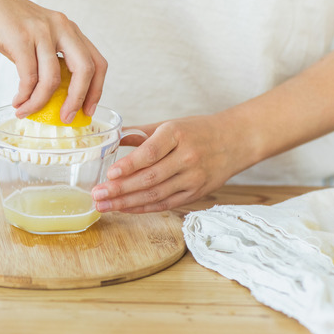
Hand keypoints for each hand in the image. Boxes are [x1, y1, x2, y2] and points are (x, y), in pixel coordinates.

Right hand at [0, 0, 106, 121]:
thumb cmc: (6, 21)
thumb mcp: (36, 38)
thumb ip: (48, 61)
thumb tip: (54, 97)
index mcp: (69, 28)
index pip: (97, 62)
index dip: (96, 90)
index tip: (87, 110)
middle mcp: (61, 27)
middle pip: (85, 69)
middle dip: (77, 100)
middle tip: (66, 118)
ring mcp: (41, 31)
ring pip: (53, 78)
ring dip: (40, 102)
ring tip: (27, 112)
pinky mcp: (20, 38)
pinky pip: (29, 76)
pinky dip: (25, 96)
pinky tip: (18, 102)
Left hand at [91, 114, 250, 212]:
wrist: (236, 140)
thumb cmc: (198, 130)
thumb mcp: (170, 124)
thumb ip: (141, 133)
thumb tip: (112, 138)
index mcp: (177, 134)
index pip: (151, 153)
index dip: (129, 165)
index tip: (110, 173)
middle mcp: (187, 157)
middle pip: (150, 178)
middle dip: (120, 189)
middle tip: (97, 194)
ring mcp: (193, 178)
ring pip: (155, 195)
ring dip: (126, 203)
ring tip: (103, 205)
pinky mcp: (196, 193)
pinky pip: (165, 204)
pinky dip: (143, 208)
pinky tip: (124, 209)